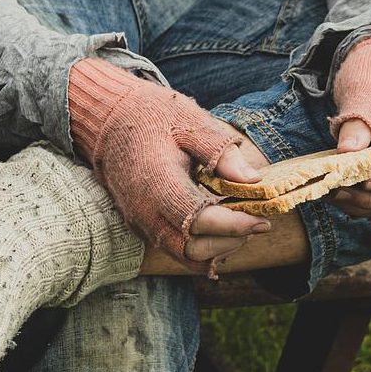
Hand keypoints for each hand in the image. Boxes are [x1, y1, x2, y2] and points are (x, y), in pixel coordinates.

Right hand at [69, 58, 263, 264]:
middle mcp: (144, 209)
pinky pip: (172, 247)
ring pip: (182, 255)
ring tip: (239, 227)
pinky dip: (199, 247)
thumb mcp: (189, 122)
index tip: (262, 220)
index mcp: (158, 182)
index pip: (200, 220)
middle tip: (255, 223)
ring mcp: (139, 220)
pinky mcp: (139, 223)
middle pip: (193, 249)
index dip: (234, 226)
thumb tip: (253, 180)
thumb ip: (221, 153)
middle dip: (230, 242)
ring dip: (216, 248)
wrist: (107, 118)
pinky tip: (219, 230)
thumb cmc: (151, 116)